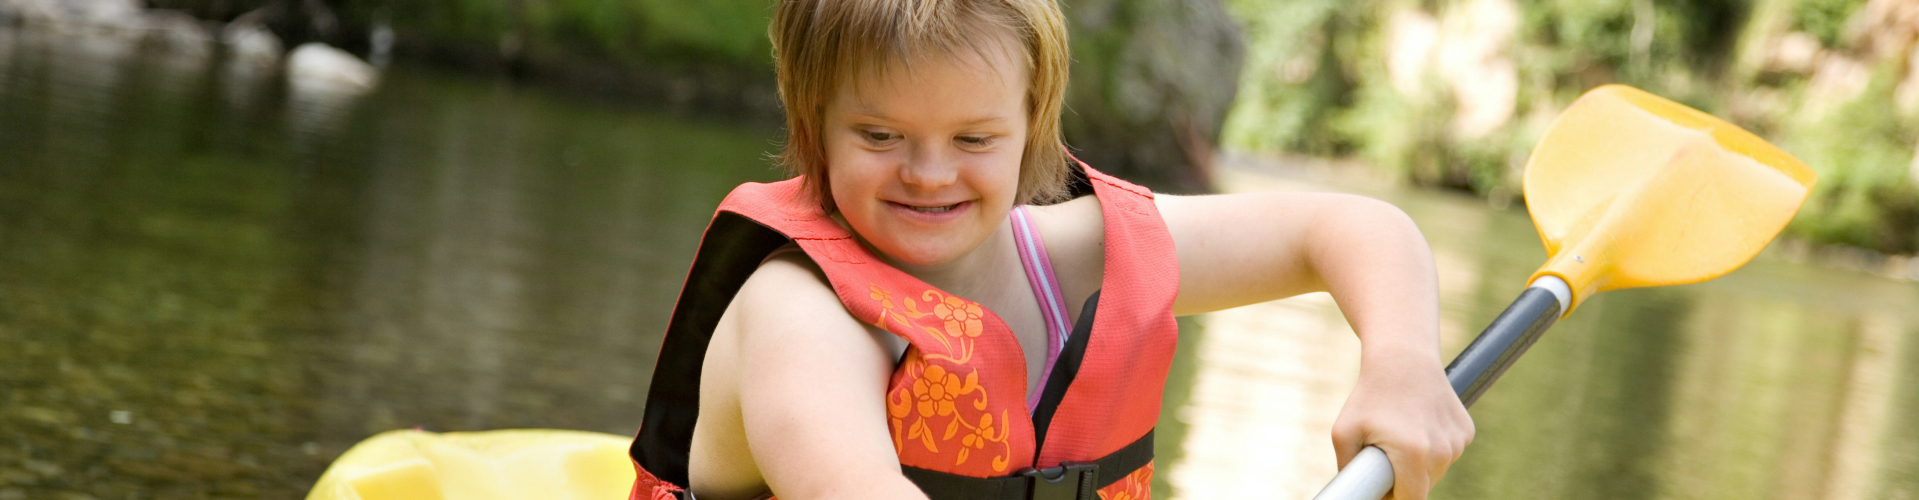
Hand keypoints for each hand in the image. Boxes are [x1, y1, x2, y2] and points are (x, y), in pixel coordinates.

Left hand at [1330, 347, 1472, 499]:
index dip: (1393, 498)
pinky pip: (1447, 452)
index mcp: (1414, 456)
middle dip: (1403, 479)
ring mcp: (1458, 442)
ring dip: (1419, 462)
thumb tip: (1353, 494)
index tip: (1381, 487)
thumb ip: (1346, 470)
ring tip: (1401, 433)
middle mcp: (1442, 452)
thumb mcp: (1344, 432)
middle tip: (1384, 453)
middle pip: (1423, 486)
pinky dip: (1434, 445)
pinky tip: (1419, 422)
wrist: (1402, 358)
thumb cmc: (1369, 396)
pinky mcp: (1466, 431)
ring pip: (1436, 470)